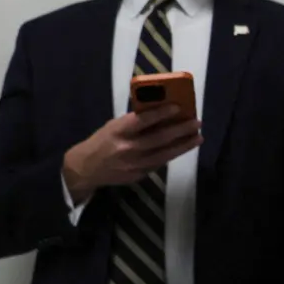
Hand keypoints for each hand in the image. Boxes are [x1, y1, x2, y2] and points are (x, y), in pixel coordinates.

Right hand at [62, 105, 201, 202]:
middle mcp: (126, 148)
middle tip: (197, 122)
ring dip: (183, 146)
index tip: (179, 107)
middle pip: (159, 138)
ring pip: (164, 154)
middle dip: (181, 130)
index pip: (143, 120)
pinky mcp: (138, 176)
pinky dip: (171, 155)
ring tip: (198, 138)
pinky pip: (159, 164)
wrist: (85, 168)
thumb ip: (134, 122)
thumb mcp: (114, 126)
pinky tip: (183, 148)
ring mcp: (133, 164)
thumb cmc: (103, 141)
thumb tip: (162, 112)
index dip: (162, 113)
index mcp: (118, 131)